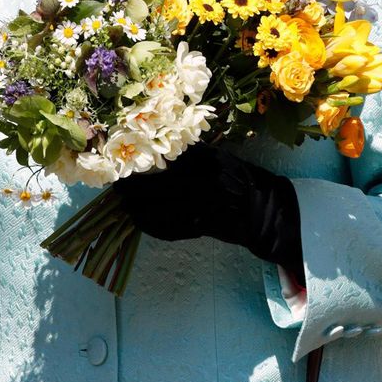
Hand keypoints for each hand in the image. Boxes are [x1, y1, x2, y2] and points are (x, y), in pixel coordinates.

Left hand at [112, 141, 304, 282]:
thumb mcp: (217, 157)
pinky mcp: (202, 227)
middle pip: (155, 190)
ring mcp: (202, 209)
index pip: (162, 165)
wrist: (264, 209)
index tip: (123, 173)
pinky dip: (152, 227)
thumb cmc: (238, 178)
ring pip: (159, 214)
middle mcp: (202, 185)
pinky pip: (169, 230)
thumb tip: (156, 151)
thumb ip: (189, 155)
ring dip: (137, 213)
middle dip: (132, 193)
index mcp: (205, 164)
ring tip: (126, 208)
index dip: (139, 171)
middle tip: (118, 192)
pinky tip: (142, 223)